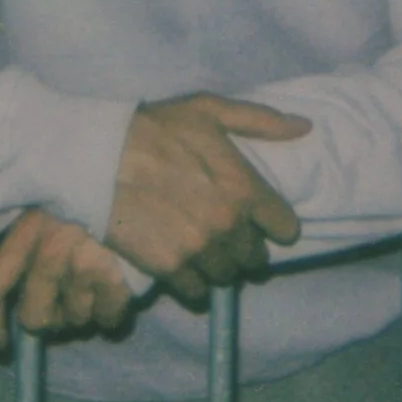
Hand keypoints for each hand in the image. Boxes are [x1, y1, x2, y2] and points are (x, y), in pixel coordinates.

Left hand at [0, 208, 140, 357]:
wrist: (146, 189)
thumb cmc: (96, 207)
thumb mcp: (52, 216)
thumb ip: (29, 254)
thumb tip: (24, 314)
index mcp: (25, 228)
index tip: (3, 347)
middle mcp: (47, 246)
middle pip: (32, 317)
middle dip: (51, 320)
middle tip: (68, 306)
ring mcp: (79, 261)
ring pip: (74, 319)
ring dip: (87, 311)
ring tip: (100, 283)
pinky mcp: (110, 273)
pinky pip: (107, 318)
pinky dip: (114, 314)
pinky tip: (119, 291)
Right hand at [105, 94, 312, 308]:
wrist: (98, 157)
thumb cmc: (154, 128)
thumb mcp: (209, 110)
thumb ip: (261, 121)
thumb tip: (303, 127)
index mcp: (244, 188)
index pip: (284, 226)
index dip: (273, 224)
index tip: (259, 220)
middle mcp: (228, 225)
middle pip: (254, 258)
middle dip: (242, 246)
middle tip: (221, 232)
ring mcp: (199, 250)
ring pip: (226, 276)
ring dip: (217, 265)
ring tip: (199, 247)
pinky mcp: (169, 268)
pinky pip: (195, 291)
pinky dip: (190, 282)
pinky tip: (178, 261)